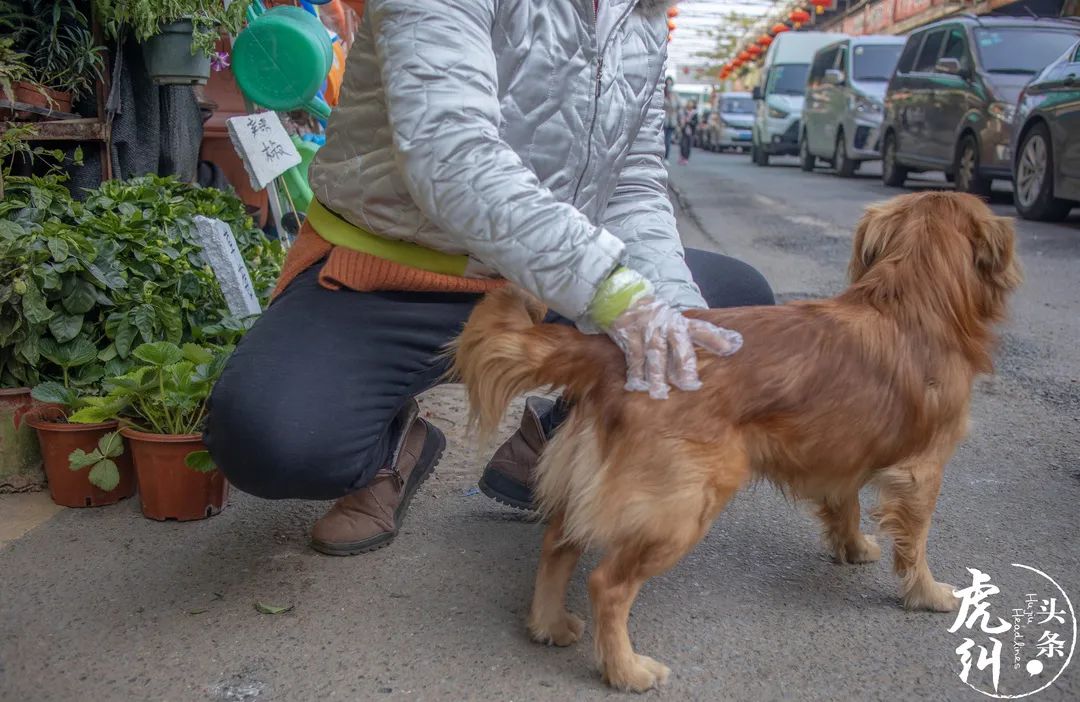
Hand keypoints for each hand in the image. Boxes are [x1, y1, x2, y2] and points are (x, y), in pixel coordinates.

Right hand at [607, 297, 741, 399]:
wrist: (623, 298)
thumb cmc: (654, 316)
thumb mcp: (674, 320)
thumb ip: (693, 334)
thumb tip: (727, 347)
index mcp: (679, 321)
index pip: (701, 329)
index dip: (716, 338)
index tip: (732, 347)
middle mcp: (665, 325)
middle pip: (678, 345)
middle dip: (684, 365)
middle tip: (690, 384)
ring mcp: (647, 330)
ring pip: (655, 355)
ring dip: (657, 375)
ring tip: (660, 393)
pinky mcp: (628, 335)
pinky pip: (633, 357)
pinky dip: (635, 373)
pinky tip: (637, 385)